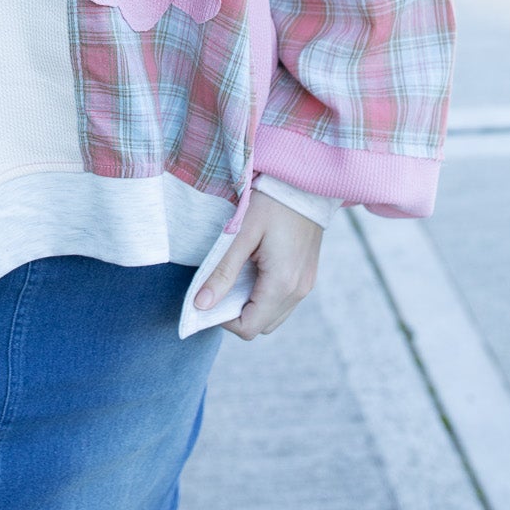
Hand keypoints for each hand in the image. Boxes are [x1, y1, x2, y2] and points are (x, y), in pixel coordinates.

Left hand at [193, 187, 323, 340]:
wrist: (305, 182)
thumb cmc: (271, 203)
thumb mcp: (240, 234)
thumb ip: (222, 272)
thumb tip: (201, 305)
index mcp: (282, 284)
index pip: (249, 328)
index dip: (223, 320)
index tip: (210, 295)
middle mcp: (299, 291)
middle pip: (261, 326)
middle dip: (237, 314)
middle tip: (221, 284)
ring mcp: (306, 284)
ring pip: (274, 316)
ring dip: (252, 305)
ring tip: (238, 275)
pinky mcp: (308, 276)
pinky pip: (284, 301)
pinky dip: (266, 296)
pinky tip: (255, 270)